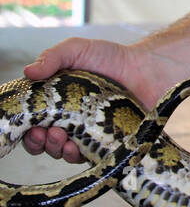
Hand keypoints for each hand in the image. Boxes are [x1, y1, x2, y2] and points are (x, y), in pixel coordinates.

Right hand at [21, 39, 168, 163]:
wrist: (146, 69)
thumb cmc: (111, 58)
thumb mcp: (77, 50)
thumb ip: (53, 57)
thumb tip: (28, 72)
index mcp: (56, 100)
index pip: (32, 120)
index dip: (26, 127)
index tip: (30, 125)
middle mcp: (68, 119)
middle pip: (43, 141)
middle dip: (38, 141)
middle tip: (45, 133)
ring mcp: (86, 133)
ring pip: (62, 151)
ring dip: (55, 149)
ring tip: (61, 137)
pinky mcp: (104, 143)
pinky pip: (87, 157)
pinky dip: (77, 156)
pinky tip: (75, 147)